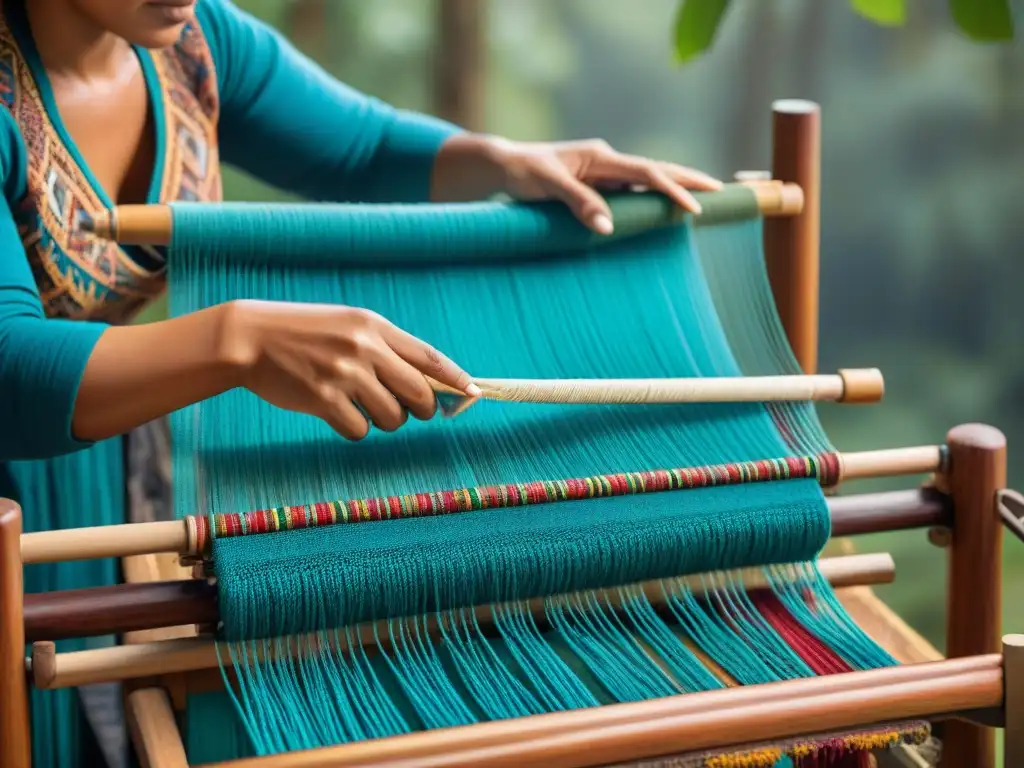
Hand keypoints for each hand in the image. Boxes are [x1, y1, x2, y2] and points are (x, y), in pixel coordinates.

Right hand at [224, 300, 477, 440]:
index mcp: (374, 326)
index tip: (473, 393)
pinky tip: (338, 414)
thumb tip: (426, 384)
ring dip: (385, 421)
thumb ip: (385, 348)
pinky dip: (355, 429)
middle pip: (420, 393)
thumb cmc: (303, 334)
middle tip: (411, 412)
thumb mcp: (348, 326)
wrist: (250, 338)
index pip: (429, 357)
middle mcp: (364, 348)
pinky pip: (360, 431)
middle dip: (424, 409)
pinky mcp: (324, 399)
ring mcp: (345, 374)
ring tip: (362, 407)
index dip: (455, 379)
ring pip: (393, 417)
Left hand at [432, 134, 722, 234]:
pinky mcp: (596, 186)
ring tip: (705, 200)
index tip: (692, 209)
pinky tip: (665, 211)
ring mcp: (603, 174)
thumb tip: (607, 227)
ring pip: (647, 180)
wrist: (502, 166)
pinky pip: (632, 193)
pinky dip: (653, 199)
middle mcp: (606, 162)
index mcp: (600, 157)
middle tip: (722, 193)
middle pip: (657, 170)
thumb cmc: (520, 173)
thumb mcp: (546, 187)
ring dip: (675, 188)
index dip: (672, 190)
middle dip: (689, 181)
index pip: (646, 173)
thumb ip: (577, 203)